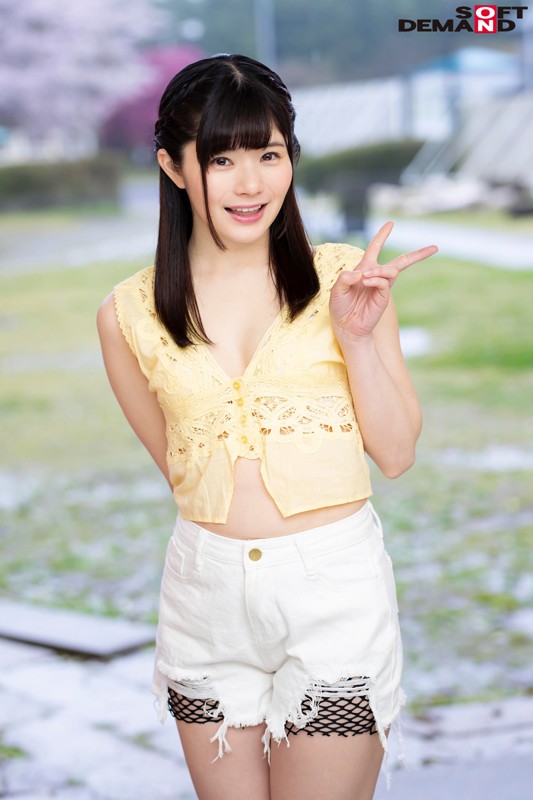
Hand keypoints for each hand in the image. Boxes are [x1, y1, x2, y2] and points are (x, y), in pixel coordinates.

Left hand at [329, 221, 437, 342]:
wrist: (346, 327)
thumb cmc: (340, 307)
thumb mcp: (337, 289)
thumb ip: (345, 278)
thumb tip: (360, 273)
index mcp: (364, 270)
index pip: (374, 249)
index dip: (382, 236)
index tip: (390, 223)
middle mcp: (376, 276)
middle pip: (400, 262)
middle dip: (417, 255)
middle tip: (434, 248)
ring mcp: (381, 287)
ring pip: (391, 270)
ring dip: (379, 270)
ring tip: (365, 277)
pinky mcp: (383, 298)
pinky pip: (384, 283)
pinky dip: (376, 279)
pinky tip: (366, 281)